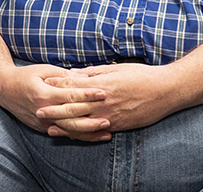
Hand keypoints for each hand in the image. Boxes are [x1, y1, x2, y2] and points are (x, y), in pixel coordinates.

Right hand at [0, 63, 109, 139]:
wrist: (4, 90)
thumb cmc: (25, 76)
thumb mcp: (43, 70)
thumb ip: (63, 75)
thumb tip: (84, 76)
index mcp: (43, 93)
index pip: (70, 96)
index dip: (87, 94)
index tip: (103, 92)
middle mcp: (43, 110)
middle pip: (71, 116)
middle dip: (92, 117)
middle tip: (110, 116)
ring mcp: (42, 122)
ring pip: (69, 129)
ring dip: (89, 132)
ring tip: (107, 131)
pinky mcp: (42, 129)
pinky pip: (63, 134)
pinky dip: (79, 136)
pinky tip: (93, 136)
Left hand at [38, 63, 179, 136]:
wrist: (165, 91)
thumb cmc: (141, 75)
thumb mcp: (115, 68)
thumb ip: (93, 73)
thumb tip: (75, 73)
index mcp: (100, 85)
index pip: (72, 86)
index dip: (56, 85)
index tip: (42, 84)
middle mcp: (102, 102)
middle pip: (72, 107)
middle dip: (53, 109)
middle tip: (37, 110)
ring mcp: (110, 116)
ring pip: (81, 123)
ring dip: (63, 126)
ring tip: (49, 127)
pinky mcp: (118, 126)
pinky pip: (96, 132)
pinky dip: (82, 134)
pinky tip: (73, 135)